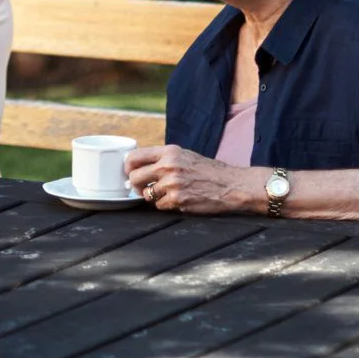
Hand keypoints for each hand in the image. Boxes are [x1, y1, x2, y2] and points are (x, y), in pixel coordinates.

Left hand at [123, 145, 261, 215]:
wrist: (232, 185)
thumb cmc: (209, 170)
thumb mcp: (185, 155)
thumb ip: (163, 159)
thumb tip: (138, 167)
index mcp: (169, 151)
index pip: (134, 157)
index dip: (127, 167)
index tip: (129, 173)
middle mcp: (169, 166)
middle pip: (134, 177)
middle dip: (135, 185)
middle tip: (141, 188)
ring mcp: (173, 184)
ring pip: (145, 194)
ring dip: (151, 196)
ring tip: (165, 194)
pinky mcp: (178, 200)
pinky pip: (159, 206)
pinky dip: (165, 205)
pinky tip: (177, 200)